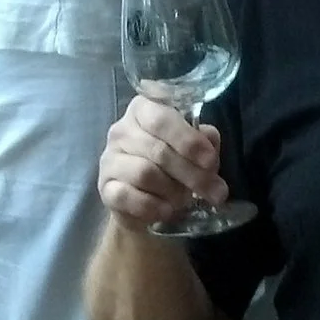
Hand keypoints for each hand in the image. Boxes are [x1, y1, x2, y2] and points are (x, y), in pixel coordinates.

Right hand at [95, 94, 226, 231]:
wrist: (147, 201)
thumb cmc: (174, 165)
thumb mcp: (195, 148)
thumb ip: (205, 140)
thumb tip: (209, 142)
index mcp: (144, 109)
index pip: (162, 118)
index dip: (187, 139)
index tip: (209, 160)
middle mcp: (121, 130)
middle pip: (158, 150)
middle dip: (192, 173)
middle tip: (215, 191)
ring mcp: (109, 159)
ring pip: (144, 173)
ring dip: (172, 190)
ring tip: (186, 200)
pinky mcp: (104, 187)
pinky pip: (126, 196)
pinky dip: (151, 206)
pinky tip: (166, 210)